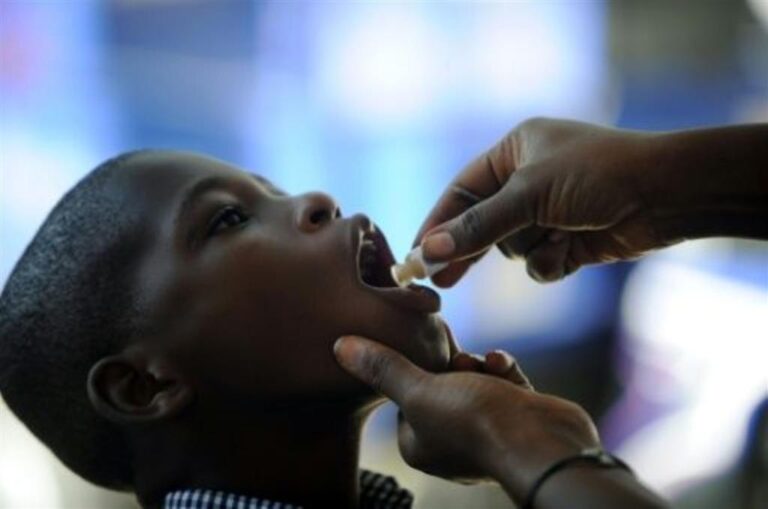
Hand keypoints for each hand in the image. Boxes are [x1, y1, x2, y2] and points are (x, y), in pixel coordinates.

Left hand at [333, 335, 600, 499]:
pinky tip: (501, 364)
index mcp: (419, 444)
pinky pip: (502, 383)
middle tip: (454, 355)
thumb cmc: (474, 421)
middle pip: (440, 386)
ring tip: (479, 362)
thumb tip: (339, 346)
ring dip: (476, 364)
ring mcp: (487, 431)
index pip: (404, 397)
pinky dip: (501, 369)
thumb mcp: (419, 390)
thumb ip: (383, 368)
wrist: (542, 441)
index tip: (419, 349)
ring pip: (473, 381)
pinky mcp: (516, 417)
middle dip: (449, 364)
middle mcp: (451, 443)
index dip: (412, 369)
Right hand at [415, 118, 666, 285]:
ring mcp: (548, 212)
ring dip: (530, 248)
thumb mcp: (528, 195)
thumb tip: (428, 251)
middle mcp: (528, 181)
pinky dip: (551, 262)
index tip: (416, 254)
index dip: (437, 223)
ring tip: (557, 235)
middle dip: (468, 250)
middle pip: (481, 224)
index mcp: (514, 152)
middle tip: (437, 281)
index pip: (461, 192)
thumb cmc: (597, 176)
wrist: (668, 195)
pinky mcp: (568, 240)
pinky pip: (539, 263)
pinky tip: (571, 250)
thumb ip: (477, 226)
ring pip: (511, 248)